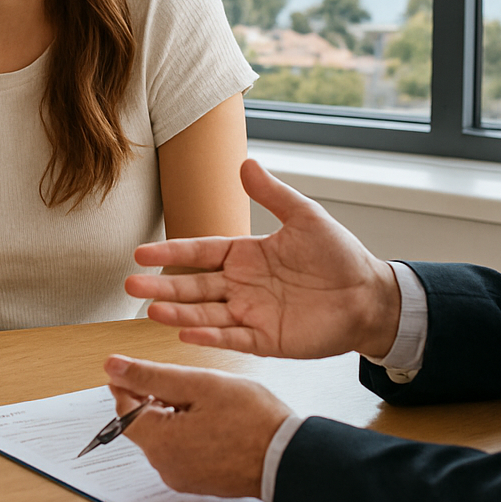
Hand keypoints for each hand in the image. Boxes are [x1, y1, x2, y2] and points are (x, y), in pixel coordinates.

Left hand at [103, 355, 291, 498]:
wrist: (288, 457)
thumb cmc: (252, 420)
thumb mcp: (199, 384)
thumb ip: (152, 375)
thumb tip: (114, 366)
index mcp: (160, 443)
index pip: (123, 409)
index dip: (128, 383)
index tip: (139, 368)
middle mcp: (166, 466)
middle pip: (143, 424)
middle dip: (157, 398)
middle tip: (187, 382)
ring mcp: (183, 477)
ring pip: (164, 436)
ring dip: (175, 414)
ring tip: (207, 400)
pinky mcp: (199, 480)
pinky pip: (182, 450)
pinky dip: (189, 431)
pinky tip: (214, 420)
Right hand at [127, 159, 400, 357]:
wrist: (368, 295)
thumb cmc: (338, 255)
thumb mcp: (305, 217)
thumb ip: (273, 194)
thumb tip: (245, 162)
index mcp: (245, 254)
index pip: (200, 252)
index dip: (172, 251)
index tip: (141, 253)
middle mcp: (241, 285)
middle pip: (194, 285)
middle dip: (163, 285)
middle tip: (132, 284)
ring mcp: (251, 313)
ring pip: (206, 313)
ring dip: (179, 311)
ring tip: (152, 309)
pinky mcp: (266, 339)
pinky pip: (232, 338)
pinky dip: (210, 336)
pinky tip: (187, 332)